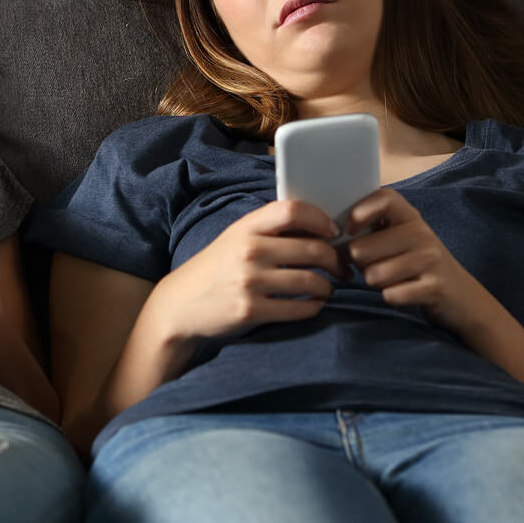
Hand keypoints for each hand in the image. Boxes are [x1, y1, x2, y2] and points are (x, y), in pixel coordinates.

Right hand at [148, 200, 344, 344]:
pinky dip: (314, 307)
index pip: (292, 211)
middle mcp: (248, 251)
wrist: (181, 304)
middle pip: (313, 249)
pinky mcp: (252, 311)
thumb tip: (319, 230)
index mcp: (245, 228)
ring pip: (312, 281)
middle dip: (336, 260)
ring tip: (326, 288)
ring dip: (327, 287)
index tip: (333, 231)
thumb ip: (269, 231)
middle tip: (342, 268)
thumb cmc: (216, 268)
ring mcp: (250, 282)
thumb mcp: (235, 239)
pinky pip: (300, 309)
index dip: (320, 219)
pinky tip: (312, 304)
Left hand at [343, 188, 495, 335]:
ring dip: (374, 282)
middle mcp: (422, 234)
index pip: (384, 198)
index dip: (360, 211)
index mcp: (410, 217)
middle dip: (359, 264)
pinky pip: (391, 294)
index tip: (350, 229)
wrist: (462, 297)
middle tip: (374, 266)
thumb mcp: (399, 239)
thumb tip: (329, 234)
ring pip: (373, 275)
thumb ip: (370, 230)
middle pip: (362, 248)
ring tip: (391, 279)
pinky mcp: (435, 287)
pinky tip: (404, 292)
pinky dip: (391, 297)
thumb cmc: (416, 264)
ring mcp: (431, 260)